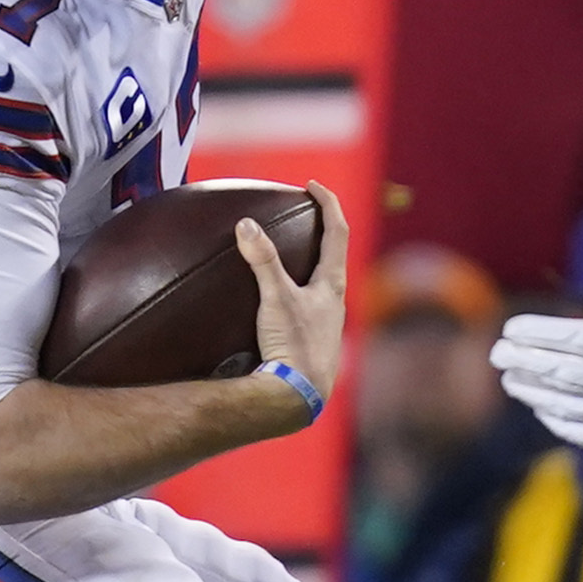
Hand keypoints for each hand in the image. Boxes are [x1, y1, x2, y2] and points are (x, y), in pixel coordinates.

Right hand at [241, 189, 348, 419]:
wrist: (301, 396)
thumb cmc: (295, 346)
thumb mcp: (276, 300)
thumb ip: (262, 262)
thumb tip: (246, 225)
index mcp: (332, 284)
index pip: (336, 231)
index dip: (327, 203)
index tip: (312, 186)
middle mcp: (336, 301)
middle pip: (335, 254)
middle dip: (322, 230)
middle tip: (305, 214)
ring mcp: (327, 322)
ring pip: (324, 281)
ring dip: (312, 262)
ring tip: (292, 253)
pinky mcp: (315, 340)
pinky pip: (310, 304)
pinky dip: (299, 289)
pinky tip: (282, 300)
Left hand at [490, 262, 582, 457]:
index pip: (577, 339)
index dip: (540, 334)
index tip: (511, 328)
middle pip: (564, 371)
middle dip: (525, 361)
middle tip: (497, 353)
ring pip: (567, 403)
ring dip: (532, 391)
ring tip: (509, 380)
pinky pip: (581, 431)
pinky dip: (555, 419)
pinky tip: (538, 406)